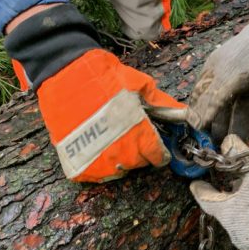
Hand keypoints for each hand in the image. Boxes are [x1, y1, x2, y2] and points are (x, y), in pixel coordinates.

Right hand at [5, 4, 183, 181]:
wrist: (64, 74)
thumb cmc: (103, 76)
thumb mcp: (138, 85)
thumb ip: (161, 104)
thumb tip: (184, 113)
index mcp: (139, 133)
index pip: (158, 156)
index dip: (159, 152)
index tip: (157, 147)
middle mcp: (122, 152)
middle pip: (139, 163)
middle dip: (139, 151)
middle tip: (130, 135)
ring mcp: (99, 161)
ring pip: (118, 171)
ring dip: (119, 158)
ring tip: (112, 139)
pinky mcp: (79, 165)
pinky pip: (96, 175)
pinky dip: (98, 165)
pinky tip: (96, 147)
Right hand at [187, 0, 248, 142]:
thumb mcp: (227, 80)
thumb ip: (211, 102)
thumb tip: (194, 124)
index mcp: (213, 74)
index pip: (201, 101)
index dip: (199, 119)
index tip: (200, 139)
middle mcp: (228, 80)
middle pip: (221, 110)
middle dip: (221, 128)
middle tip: (222, 149)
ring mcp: (248, 84)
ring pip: (241, 111)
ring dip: (240, 128)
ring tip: (240, 147)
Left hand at [190, 135, 248, 249]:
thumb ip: (239, 155)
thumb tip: (228, 141)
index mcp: (226, 213)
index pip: (206, 200)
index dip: (201, 190)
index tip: (196, 185)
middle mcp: (234, 234)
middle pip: (229, 214)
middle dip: (234, 202)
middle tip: (242, 189)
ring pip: (245, 229)